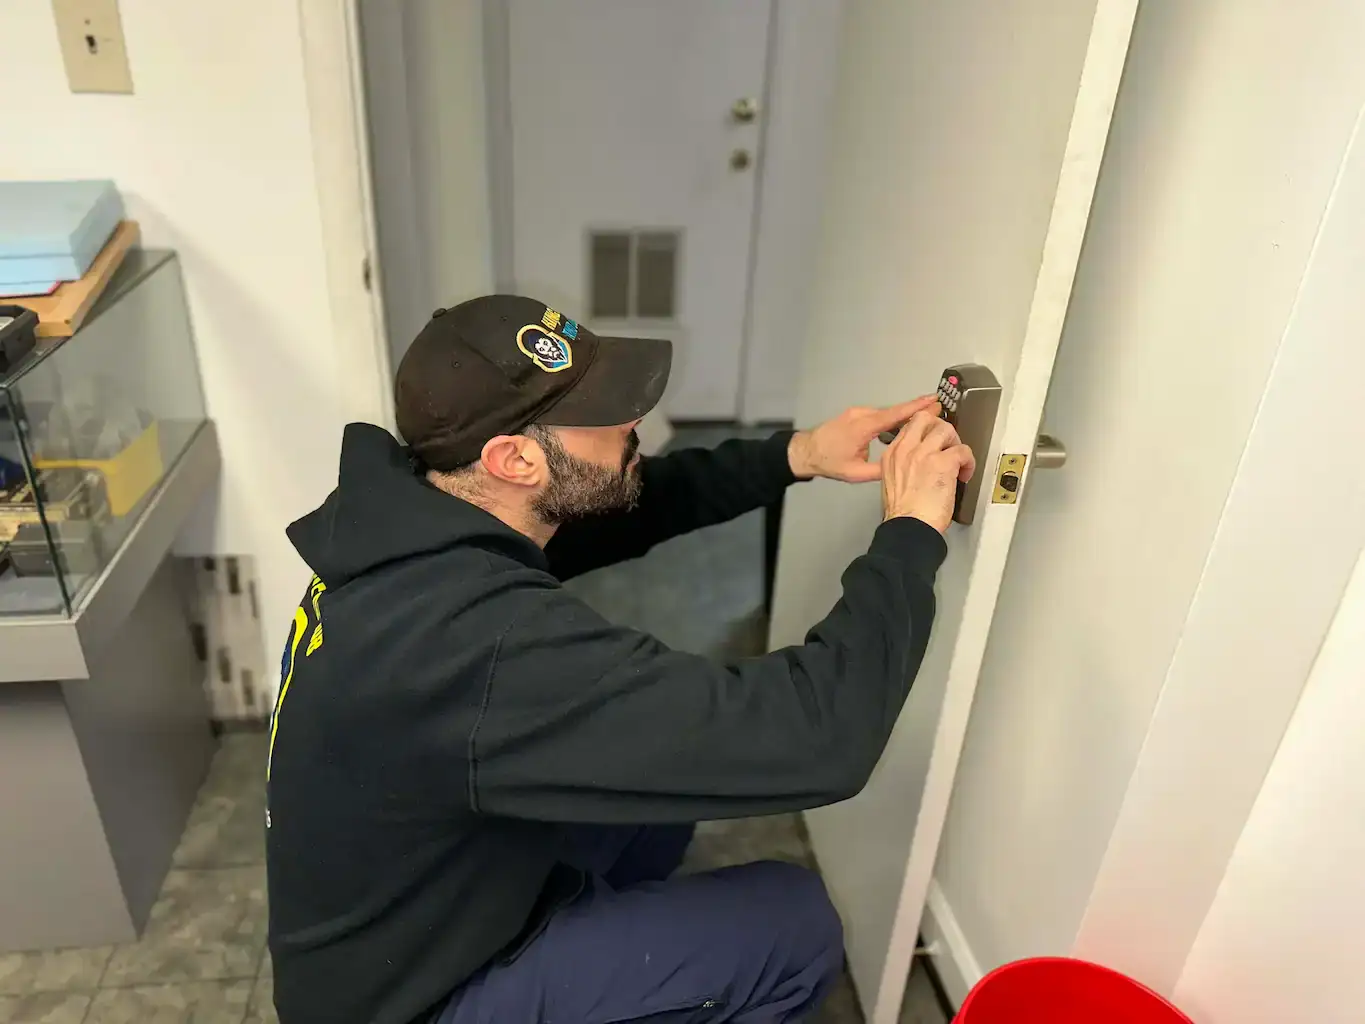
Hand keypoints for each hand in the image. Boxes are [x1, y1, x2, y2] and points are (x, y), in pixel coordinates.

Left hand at [788, 396, 940, 482]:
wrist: (806, 452)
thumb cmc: (828, 462)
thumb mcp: (856, 473)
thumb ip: (880, 471)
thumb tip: (902, 468)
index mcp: (863, 427)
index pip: (894, 414)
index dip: (915, 407)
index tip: (933, 399)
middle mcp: (861, 415)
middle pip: (894, 411)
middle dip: (915, 410)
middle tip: (938, 409)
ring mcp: (857, 413)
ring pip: (885, 413)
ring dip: (902, 416)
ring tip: (924, 420)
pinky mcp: (855, 415)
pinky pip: (877, 415)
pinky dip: (890, 419)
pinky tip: (901, 427)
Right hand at [881, 407, 976, 533]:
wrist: (909, 527)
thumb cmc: (902, 514)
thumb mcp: (891, 483)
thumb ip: (903, 467)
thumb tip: (919, 464)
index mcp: (892, 455)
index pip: (909, 426)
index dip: (925, 429)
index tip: (934, 434)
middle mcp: (906, 449)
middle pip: (925, 419)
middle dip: (940, 427)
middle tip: (948, 443)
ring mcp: (924, 454)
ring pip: (946, 429)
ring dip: (956, 443)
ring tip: (958, 460)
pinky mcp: (943, 463)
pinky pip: (963, 450)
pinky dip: (969, 461)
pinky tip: (965, 473)